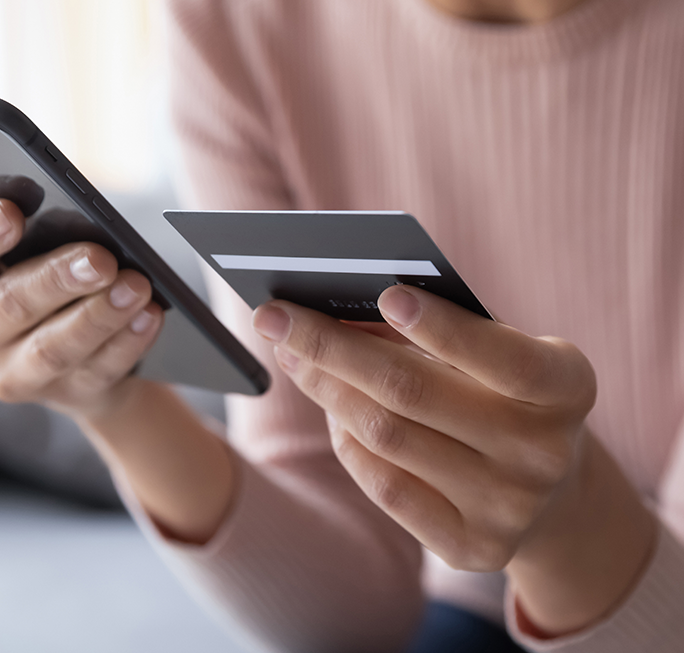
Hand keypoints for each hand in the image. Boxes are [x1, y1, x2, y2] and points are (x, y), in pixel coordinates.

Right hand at [0, 198, 163, 420]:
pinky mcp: (62, 394)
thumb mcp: (27, 245)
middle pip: (10, 304)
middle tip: (100, 258)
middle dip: (58, 278)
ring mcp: (13, 372)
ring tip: (136, 286)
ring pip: (54, 347)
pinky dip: (127, 342)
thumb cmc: (44, 272)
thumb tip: (69, 203)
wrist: (75, 348)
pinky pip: (97, 370)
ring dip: (99, 315)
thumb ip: (33, 223)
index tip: (9, 213)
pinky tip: (148, 316)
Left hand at [252, 286, 653, 632]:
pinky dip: (346, 440)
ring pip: (385, 436)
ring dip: (326, 388)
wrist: (551, 491)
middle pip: (413, 393)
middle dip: (331, 347)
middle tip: (274, 316)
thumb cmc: (506, 393)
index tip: (386, 294)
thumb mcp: (498, 353)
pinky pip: (383, 485)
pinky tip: (330, 409)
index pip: (504, 358)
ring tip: (293, 354)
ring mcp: (509, 508)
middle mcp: (545, 453)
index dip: (445, 328)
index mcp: (566, 387)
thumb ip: (440, 329)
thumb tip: (339, 307)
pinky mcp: (472, 547)